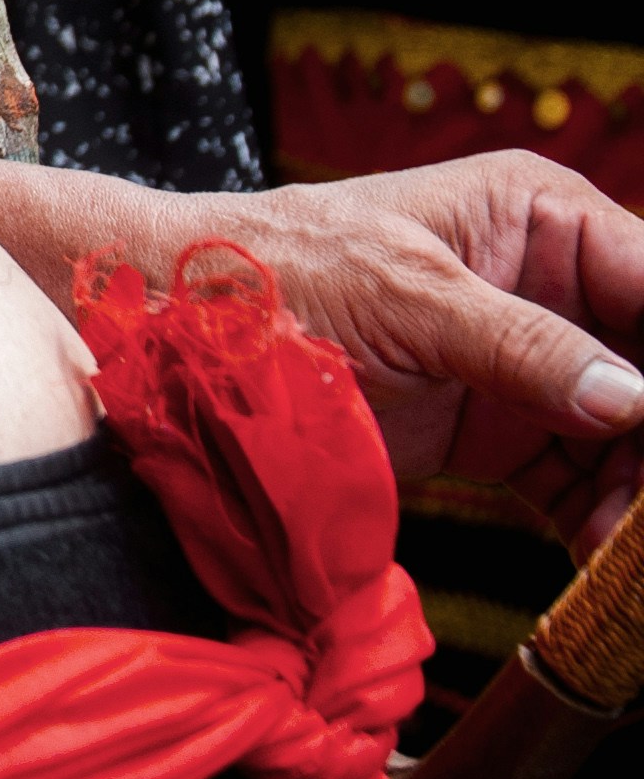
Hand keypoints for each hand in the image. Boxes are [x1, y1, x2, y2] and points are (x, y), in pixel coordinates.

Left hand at [214, 160, 643, 546]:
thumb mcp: (407, 297)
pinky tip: (604, 563)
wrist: (180, 333)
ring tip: (632, 555)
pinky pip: (578, 483)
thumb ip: (523, 345)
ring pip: (628, 436)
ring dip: (636, 497)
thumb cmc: (280, 275)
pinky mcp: (500, 433)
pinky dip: (599, 527)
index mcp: (540, 215)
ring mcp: (529, 365)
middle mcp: (550, 286)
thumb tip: (635, 396)